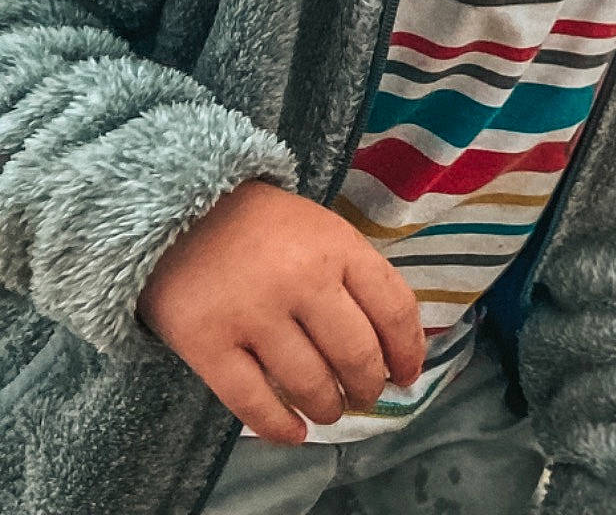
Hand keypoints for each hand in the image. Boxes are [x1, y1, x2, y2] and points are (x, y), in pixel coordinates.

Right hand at [137, 180, 425, 444]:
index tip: (408, 375)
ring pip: (308, 383)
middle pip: (355, 354)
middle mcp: (302, 281)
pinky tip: (294, 434)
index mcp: (339, 247)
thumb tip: (394, 344)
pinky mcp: (205, 343)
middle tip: (366, 397)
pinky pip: (250, 401)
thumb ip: (358, 278)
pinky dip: (278, 427)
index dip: (408, 351)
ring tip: (330, 411)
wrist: (177, 211)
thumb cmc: (265, 227)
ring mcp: (252, 314)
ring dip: (328, 408)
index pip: (393, 309)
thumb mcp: (324, 231)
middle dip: (368, 387)